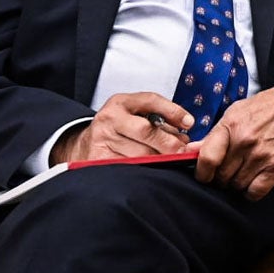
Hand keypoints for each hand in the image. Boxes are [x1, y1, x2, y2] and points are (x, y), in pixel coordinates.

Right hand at [51, 92, 192, 162]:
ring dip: (159, 160)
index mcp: (121, 103)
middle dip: (169, 143)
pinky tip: (152, 171)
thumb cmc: (118, 129)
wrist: (84, 145)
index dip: (173, 111)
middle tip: (183, 151)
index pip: (150, 100)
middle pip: (146, 130)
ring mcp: (102, 139)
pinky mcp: (98, 159)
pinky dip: (144, 170)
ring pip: (139, 153)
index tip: (189, 123)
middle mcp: (110, 118)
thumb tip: (185, 137)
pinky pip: (128, 167)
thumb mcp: (135, 115)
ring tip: (170, 162)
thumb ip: (161, 121)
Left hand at [190, 75, 273, 199]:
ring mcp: (263, 155)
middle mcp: (246, 142)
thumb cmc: (265, 106)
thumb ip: (213, 134)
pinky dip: (251, 191)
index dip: (201, 173)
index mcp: (232, 126)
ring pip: (237, 186)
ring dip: (235, 183)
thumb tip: (190, 150)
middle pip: (221, 177)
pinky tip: (252, 180)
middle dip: (219, 177)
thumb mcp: (235, 112)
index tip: (203, 174)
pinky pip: (256, 192)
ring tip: (240, 172)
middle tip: (224, 171)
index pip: (207, 159)